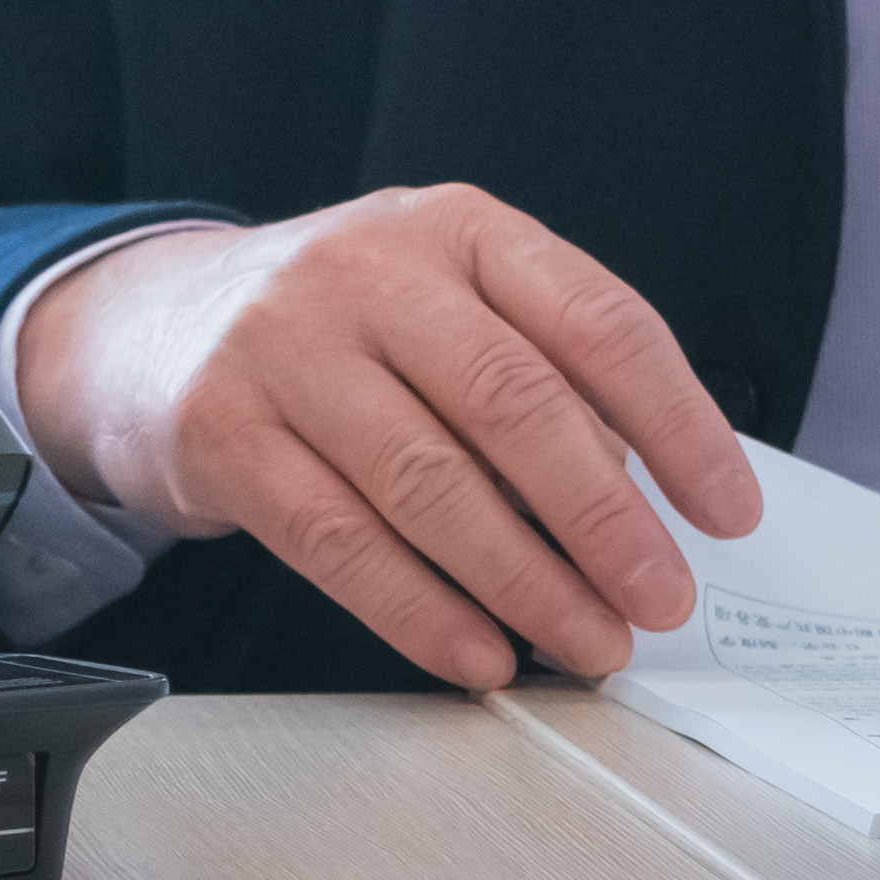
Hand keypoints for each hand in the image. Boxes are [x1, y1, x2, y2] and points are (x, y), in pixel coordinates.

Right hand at [9, 186, 765, 688]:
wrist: (151, 328)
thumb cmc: (342, 331)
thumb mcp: (447, 304)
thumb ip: (544, 376)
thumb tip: (651, 507)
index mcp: (453, 228)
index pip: (595, 319)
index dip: (679, 425)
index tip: (728, 515)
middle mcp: (364, 270)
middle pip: (512, 403)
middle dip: (605, 521)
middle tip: (660, 602)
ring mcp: (281, 346)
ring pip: (428, 481)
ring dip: (526, 583)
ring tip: (587, 643)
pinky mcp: (221, 431)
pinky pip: (337, 539)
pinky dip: (419, 610)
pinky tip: (477, 651)